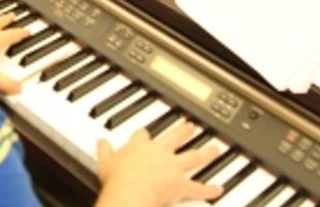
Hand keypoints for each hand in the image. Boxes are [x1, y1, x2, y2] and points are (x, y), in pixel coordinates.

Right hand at [95, 122, 223, 206]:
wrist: (130, 193)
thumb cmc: (117, 180)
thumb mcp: (104, 163)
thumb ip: (104, 151)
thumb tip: (100, 142)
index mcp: (140, 146)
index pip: (143, 135)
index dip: (144, 134)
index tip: (145, 133)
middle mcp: (160, 153)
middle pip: (175, 138)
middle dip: (184, 132)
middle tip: (191, 127)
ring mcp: (173, 168)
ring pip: (194, 157)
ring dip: (206, 154)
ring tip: (215, 150)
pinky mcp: (180, 186)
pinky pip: (198, 188)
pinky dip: (209, 189)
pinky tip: (219, 188)